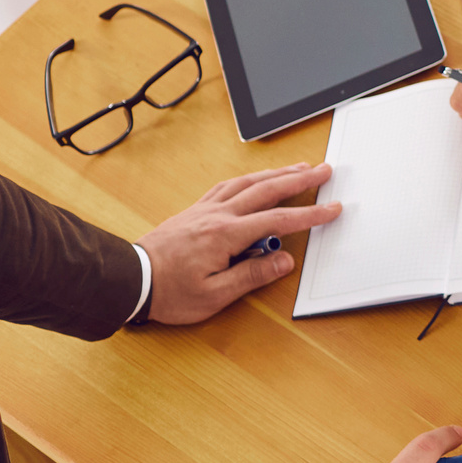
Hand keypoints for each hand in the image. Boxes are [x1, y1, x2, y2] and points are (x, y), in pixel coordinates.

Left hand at [135, 164, 340, 324]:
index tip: (331, 209)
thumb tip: (283, 261)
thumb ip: (252, 276)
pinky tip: (254, 178)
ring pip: (246, 183)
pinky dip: (247, 178)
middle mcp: (217, 215)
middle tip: (323, 170)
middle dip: (299, 179)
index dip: (310, 214)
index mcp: (225, 235)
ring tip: (297, 168)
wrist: (129, 279)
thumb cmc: (168, 291)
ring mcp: (204, 210)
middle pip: (266, 190)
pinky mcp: (194, 211)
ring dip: (275, 173)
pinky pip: (225, 186)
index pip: (278, 220)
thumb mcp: (214, 295)